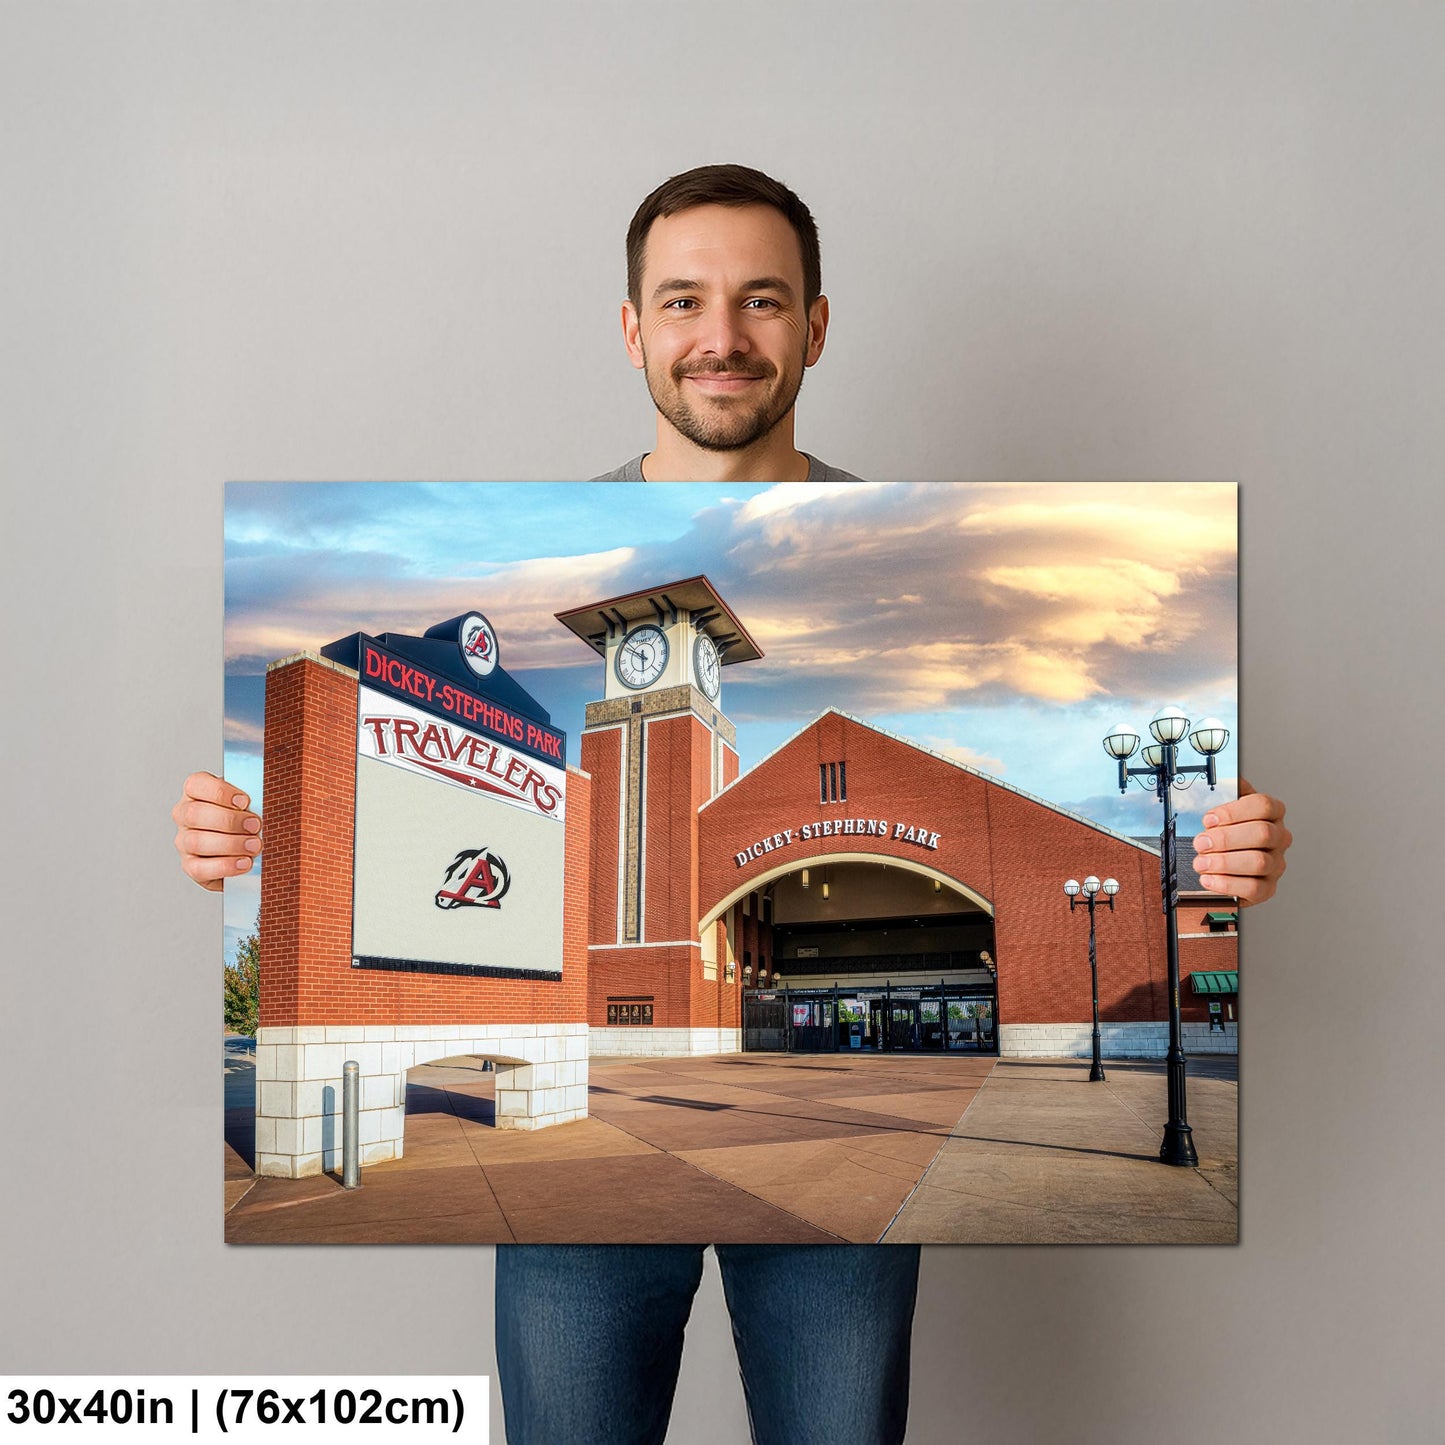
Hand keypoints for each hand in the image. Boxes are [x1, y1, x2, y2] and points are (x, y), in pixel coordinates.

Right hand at [171, 771, 262, 890]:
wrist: (242, 850)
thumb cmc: (246, 820)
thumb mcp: (249, 803)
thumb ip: (253, 798)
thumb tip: (266, 800)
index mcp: (196, 792)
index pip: (196, 784)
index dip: (220, 792)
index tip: (245, 801)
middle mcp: (185, 815)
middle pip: (196, 814)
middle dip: (229, 820)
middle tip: (255, 825)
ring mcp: (184, 841)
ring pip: (197, 842)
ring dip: (231, 844)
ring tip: (255, 845)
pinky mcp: (190, 865)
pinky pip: (201, 868)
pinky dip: (226, 866)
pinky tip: (245, 862)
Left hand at [1192, 779, 1290, 905]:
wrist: (1225, 863)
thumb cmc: (1225, 831)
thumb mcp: (1223, 808)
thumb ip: (1225, 792)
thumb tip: (1224, 778)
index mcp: (1271, 813)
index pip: (1263, 805)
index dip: (1234, 811)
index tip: (1209, 818)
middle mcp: (1279, 837)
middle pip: (1262, 833)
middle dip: (1226, 838)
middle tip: (1201, 842)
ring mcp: (1276, 864)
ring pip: (1259, 862)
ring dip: (1224, 862)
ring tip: (1201, 862)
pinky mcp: (1268, 888)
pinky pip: (1253, 888)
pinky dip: (1227, 884)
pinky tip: (1209, 879)